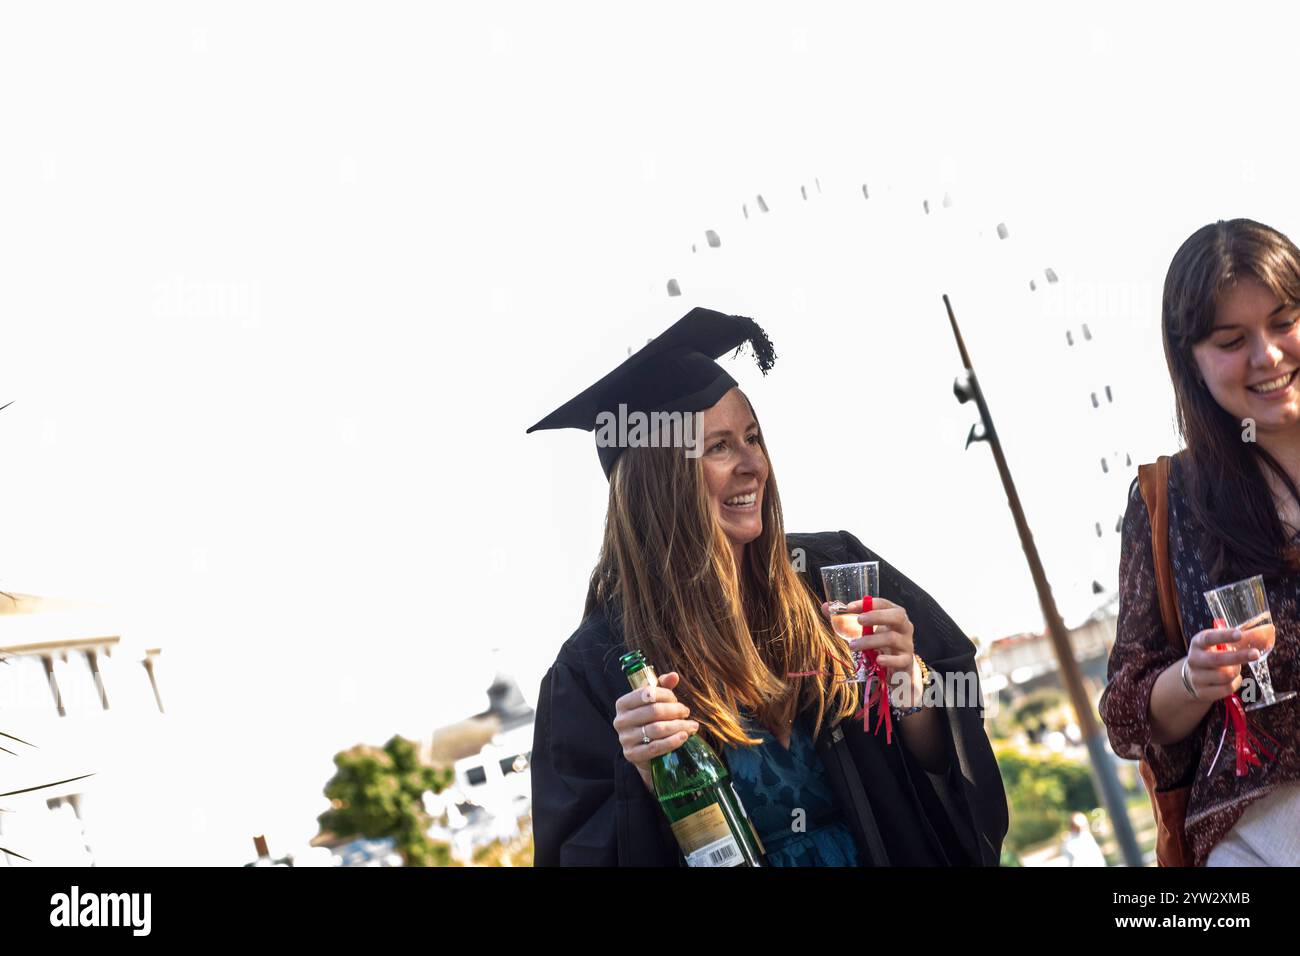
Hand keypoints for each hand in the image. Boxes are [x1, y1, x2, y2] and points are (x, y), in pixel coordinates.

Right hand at [612, 671, 698, 791]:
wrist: (644, 751)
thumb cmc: (650, 720)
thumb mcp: (655, 702)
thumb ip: (663, 686)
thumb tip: (674, 676)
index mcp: (622, 704)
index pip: (646, 694)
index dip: (665, 694)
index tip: (676, 699)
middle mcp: (620, 721)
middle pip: (653, 711)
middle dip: (674, 710)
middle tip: (686, 712)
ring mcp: (625, 739)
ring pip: (656, 729)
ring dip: (678, 726)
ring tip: (691, 726)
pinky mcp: (632, 755)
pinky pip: (655, 747)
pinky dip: (672, 741)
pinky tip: (684, 737)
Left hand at [822, 597, 921, 705]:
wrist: (899, 666)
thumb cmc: (880, 642)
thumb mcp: (865, 630)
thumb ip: (846, 618)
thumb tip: (825, 606)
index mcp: (894, 614)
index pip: (883, 603)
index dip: (867, 604)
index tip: (848, 607)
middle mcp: (904, 627)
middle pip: (897, 616)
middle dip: (877, 616)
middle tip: (858, 620)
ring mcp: (907, 644)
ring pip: (892, 638)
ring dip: (870, 641)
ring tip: (853, 645)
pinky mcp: (906, 661)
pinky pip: (901, 660)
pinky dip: (889, 660)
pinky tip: (878, 660)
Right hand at [1184, 626, 1255, 700]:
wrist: (1193, 678)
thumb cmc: (1213, 656)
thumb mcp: (1222, 645)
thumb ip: (1242, 639)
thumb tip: (1268, 631)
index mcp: (1198, 643)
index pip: (1209, 638)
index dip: (1224, 636)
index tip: (1239, 634)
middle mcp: (1194, 659)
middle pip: (1218, 659)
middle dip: (1239, 656)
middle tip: (1255, 654)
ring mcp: (1196, 677)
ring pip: (1226, 675)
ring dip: (1236, 671)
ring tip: (1235, 667)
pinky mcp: (1202, 692)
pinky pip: (1227, 688)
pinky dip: (1235, 683)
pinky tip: (1232, 679)